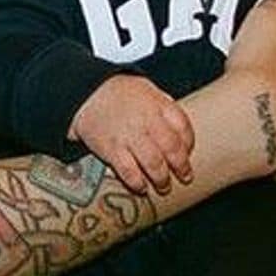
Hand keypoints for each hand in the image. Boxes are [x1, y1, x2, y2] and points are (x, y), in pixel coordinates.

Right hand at [69, 75, 193, 194]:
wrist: (86, 94)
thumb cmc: (120, 93)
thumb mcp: (146, 89)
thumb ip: (164, 106)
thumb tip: (180, 128)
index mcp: (157, 104)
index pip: (182, 126)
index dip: (189, 142)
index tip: (188, 151)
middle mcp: (146, 120)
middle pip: (172, 148)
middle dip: (181, 167)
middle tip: (184, 177)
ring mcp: (129, 136)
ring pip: (154, 164)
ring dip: (162, 179)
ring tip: (164, 186)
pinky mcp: (112, 150)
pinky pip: (129, 172)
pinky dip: (138, 183)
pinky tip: (141, 187)